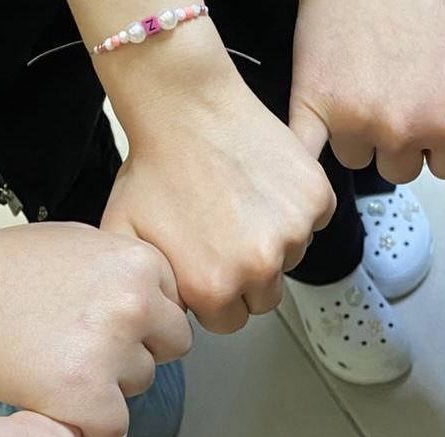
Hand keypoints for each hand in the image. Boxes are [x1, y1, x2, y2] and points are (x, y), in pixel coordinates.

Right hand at [0, 223, 191, 436]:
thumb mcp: (80, 247)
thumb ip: (127, 279)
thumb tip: (157, 319)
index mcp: (139, 261)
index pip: (174, 309)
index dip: (139, 322)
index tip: (98, 319)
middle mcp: (136, 302)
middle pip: (168, 349)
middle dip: (132, 353)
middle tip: (77, 345)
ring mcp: (113, 349)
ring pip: (140, 386)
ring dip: (107, 385)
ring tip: (54, 362)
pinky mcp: (87, 395)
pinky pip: (112, 427)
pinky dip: (87, 426)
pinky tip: (54, 400)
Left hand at [95, 21, 335, 333]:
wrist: (185, 107)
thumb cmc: (154, 167)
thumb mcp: (129, 241)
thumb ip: (154, 290)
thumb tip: (168, 317)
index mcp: (214, 288)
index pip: (230, 321)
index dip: (216, 296)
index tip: (208, 268)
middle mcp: (259, 267)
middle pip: (264, 297)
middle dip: (247, 276)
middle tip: (224, 235)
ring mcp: (293, 232)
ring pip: (291, 258)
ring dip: (273, 240)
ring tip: (240, 203)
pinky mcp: (315, 198)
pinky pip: (314, 219)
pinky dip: (296, 207)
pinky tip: (263, 186)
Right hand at [289, 0, 444, 181]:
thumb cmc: (420, 4)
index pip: (444, 168)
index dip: (433, 146)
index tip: (423, 121)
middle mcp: (403, 129)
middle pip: (400, 170)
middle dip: (397, 144)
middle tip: (390, 102)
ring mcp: (355, 123)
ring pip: (357, 160)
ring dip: (357, 137)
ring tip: (360, 93)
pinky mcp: (313, 111)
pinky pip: (307, 155)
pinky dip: (305, 157)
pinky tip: (312, 151)